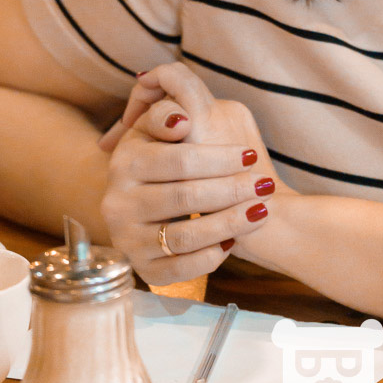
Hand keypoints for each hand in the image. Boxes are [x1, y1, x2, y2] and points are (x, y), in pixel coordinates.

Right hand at [99, 63, 284, 283]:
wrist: (150, 204)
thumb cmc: (165, 157)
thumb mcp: (159, 127)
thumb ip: (166, 112)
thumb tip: (182, 119)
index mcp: (125, 161)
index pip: (178, 160)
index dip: (218, 158)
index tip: (250, 155)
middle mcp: (117, 202)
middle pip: (185, 198)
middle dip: (231, 189)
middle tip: (264, 185)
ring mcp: (127, 239)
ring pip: (185, 236)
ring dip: (229, 223)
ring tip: (260, 211)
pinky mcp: (142, 269)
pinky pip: (178, 270)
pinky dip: (210, 257)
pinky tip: (234, 242)